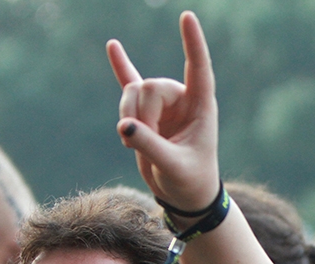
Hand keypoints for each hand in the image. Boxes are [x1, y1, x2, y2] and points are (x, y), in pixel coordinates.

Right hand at [107, 11, 219, 211]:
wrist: (183, 194)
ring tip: (134, 143)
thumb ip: (150, 147)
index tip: (187, 17)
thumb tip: (125, 127)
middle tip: (145, 144)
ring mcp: (163, 104)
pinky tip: (112, 46)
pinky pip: (129, 84)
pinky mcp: (145, 113)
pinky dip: (121, 67)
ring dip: (127, 117)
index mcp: (201, 106)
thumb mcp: (173, 167)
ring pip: (132, 92)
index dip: (193, 43)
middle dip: (141, 116)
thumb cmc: (189, 181)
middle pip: (149, 87)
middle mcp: (182, 99)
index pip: (199, 68)